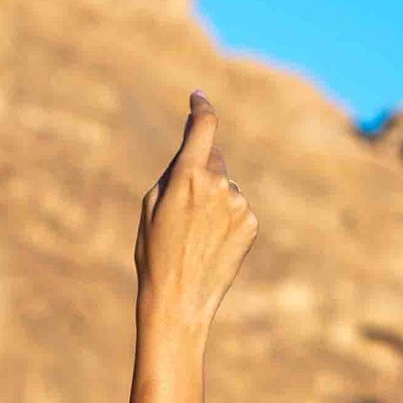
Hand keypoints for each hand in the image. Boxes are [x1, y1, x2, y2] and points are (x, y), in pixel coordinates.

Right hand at [134, 92, 257, 332]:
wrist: (179, 303)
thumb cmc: (155, 255)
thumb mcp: (151, 207)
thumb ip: (174, 171)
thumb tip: (194, 149)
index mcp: (187, 175)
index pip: (204, 126)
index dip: (201, 108)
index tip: (198, 99)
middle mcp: (218, 184)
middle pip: (213, 159)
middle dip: (199, 171)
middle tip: (182, 210)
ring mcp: (238, 204)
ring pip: (225, 187)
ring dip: (213, 201)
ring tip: (196, 237)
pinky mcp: (251, 223)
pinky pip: (237, 209)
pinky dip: (226, 220)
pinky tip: (211, 245)